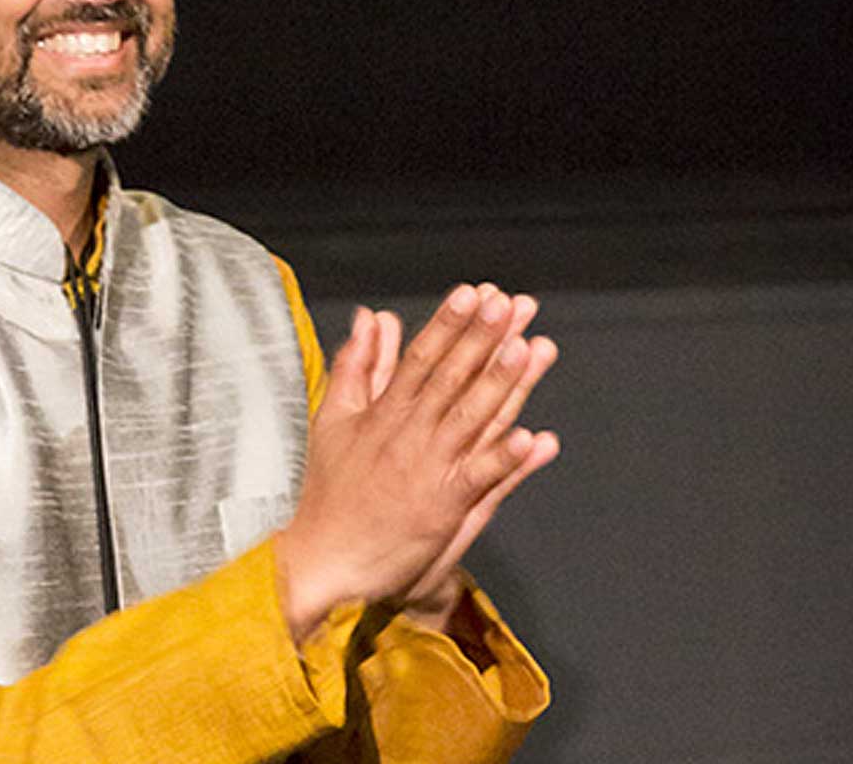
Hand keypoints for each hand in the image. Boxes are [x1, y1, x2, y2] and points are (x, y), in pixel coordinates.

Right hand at [275, 283, 558, 640]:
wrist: (320, 559)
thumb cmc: (328, 492)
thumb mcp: (333, 419)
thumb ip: (358, 365)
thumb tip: (373, 318)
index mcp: (384, 413)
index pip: (421, 358)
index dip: (448, 323)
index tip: (472, 293)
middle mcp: (408, 435)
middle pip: (451, 378)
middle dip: (482, 338)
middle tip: (508, 304)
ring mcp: (428, 469)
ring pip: (470, 418)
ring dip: (500, 383)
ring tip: (526, 349)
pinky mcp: (442, 508)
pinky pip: (479, 478)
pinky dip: (504, 459)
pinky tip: (531, 437)